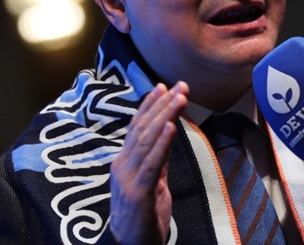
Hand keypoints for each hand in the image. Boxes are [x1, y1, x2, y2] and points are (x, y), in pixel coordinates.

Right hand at [109, 81, 188, 243]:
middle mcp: (123, 166)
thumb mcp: (153, 182)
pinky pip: (152, 164)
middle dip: (162, 105)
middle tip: (180, 86)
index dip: (149, 105)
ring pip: (147, 141)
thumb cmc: (142, 217)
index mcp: (124, 162)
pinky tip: (171, 127)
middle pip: (143, 129)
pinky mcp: (138, 193)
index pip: (136, 128)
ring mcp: (128, 179)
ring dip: (165, 116)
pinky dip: (162, 143)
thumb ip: (158, 158)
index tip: (163, 86)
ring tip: (179, 98)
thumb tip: (168, 132)